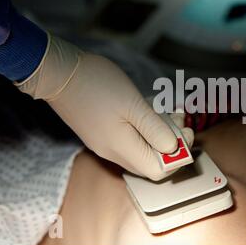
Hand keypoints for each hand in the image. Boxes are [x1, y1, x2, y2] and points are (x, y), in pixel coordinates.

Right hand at [16, 35, 193, 180]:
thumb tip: (173, 149)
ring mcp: (106, 143)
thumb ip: (155, 129)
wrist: (58, 72)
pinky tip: (151, 110)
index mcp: (122, 148)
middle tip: (180, 117)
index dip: (178, 157)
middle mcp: (114, 152)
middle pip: (151, 161)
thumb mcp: (134, 104)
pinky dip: (146, 128)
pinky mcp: (102, 133)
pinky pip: (131, 139)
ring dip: (160, 133)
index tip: (187, 133)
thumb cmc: (97, 85)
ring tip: (170, 110)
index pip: (158, 172)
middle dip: (172, 142)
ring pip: (142, 148)